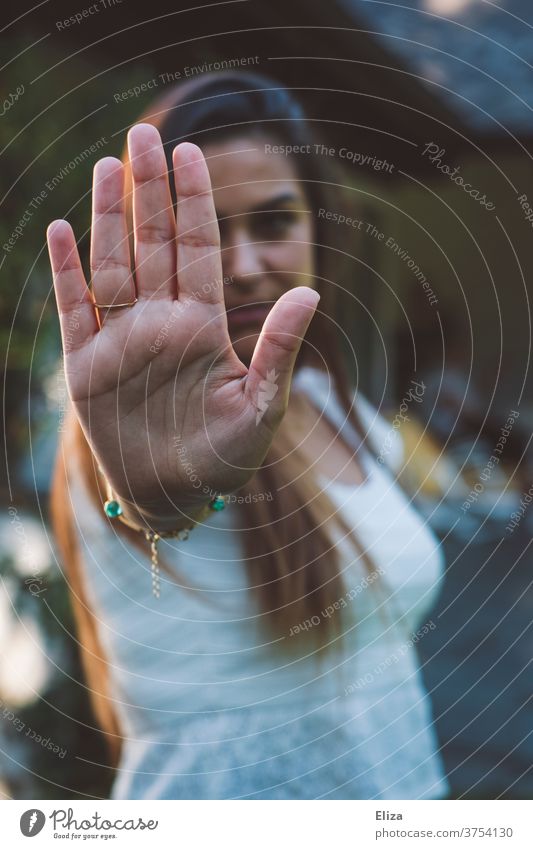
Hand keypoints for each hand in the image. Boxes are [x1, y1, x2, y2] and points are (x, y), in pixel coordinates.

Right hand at [47, 124, 318, 523]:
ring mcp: (123, 340)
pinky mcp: (88, 366)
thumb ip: (279, 348)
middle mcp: (161, 322)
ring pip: (113, 264)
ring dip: (108, 217)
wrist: (177, 496)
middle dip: (149, 190)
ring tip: (108, 167)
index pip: (198, 249)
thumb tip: (311, 292)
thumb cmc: (226, 456)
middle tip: (143, 136)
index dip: (195, 201)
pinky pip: (75, 309)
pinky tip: (62, 231)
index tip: (192, 153)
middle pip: (154, 243)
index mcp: (203, 325)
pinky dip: (66, 272)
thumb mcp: (262, 405)